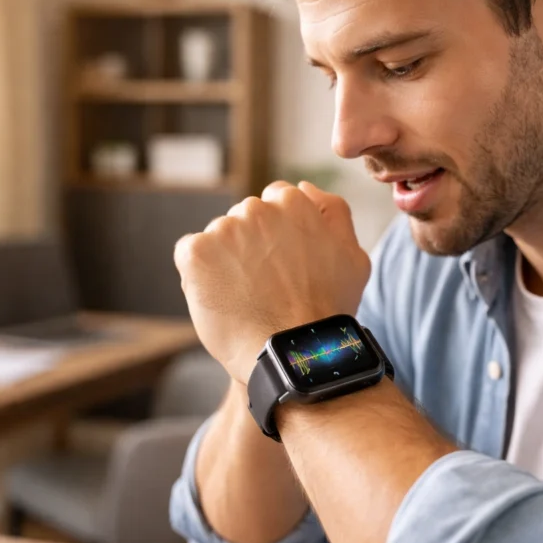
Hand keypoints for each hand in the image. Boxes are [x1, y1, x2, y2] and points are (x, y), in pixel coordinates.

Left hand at [174, 181, 370, 383]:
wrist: (294, 354)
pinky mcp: (196, 253)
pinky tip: (221, 299)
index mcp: (294, 203)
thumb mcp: (353, 258)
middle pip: (244, 219)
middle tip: (266, 288)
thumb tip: (305, 188)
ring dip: (225, 261)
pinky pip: (189, 254)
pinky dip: (198, 275)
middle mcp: (258, 209)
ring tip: (245, 299)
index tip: (282, 266)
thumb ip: (334, 213)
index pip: (274, 202)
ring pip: (218, 238)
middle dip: (251, 247)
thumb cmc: (326, 312)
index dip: (278, 237)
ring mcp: (224, 230)